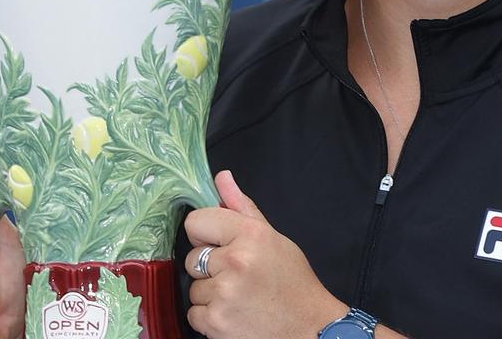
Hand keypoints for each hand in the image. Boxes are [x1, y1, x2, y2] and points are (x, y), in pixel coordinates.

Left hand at [183, 170, 346, 337]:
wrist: (309, 329)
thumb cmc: (293, 284)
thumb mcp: (274, 239)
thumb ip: (242, 207)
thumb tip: (222, 178)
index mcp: (249, 234)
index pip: (196, 222)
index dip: (206, 236)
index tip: (220, 245)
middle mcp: (235, 261)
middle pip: (192, 258)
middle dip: (210, 269)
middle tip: (239, 277)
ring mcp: (224, 294)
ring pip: (194, 288)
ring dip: (211, 294)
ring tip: (240, 296)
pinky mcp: (217, 322)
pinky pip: (194, 313)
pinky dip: (210, 317)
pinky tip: (234, 313)